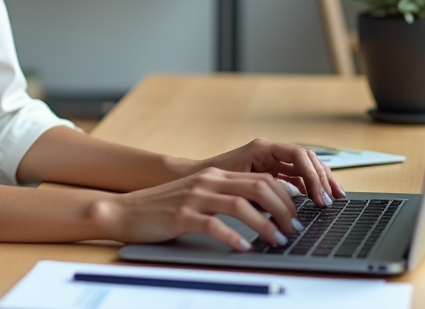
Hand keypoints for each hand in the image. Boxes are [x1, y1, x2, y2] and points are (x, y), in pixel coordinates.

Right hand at [96, 168, 301, 250]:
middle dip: (284, 210)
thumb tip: (264, 214)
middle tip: (295, 230)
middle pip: (258, 187)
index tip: (298, 217)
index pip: (262, 179)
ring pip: (241, 205)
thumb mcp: (199, 197)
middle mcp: (208, 181)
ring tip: (278, 240)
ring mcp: (194, 197)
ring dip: (265, 224)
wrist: (126, 211)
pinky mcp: (181, 215)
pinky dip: (233, 238)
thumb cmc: (165, 209)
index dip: (286, 197)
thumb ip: (226, 199)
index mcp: (216, 176)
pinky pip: (214, 225)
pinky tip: (243, 249)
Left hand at [196, 138, 345, 206]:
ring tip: (332, 199)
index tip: (320, 195)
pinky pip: (297, 177)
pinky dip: (309, 188)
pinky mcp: (272, 172)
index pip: (299, 155)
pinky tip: (317, 200)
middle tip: (333, 198)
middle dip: (323, 177)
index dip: (313, 175)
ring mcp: (272, 160)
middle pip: (307, 159)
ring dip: (320, 182)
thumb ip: (264, 189)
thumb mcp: (239, 183)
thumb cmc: (212, 179)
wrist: (194, 180)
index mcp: (263, 147)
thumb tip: (290, 202)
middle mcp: (270, 151)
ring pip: (305, 167)